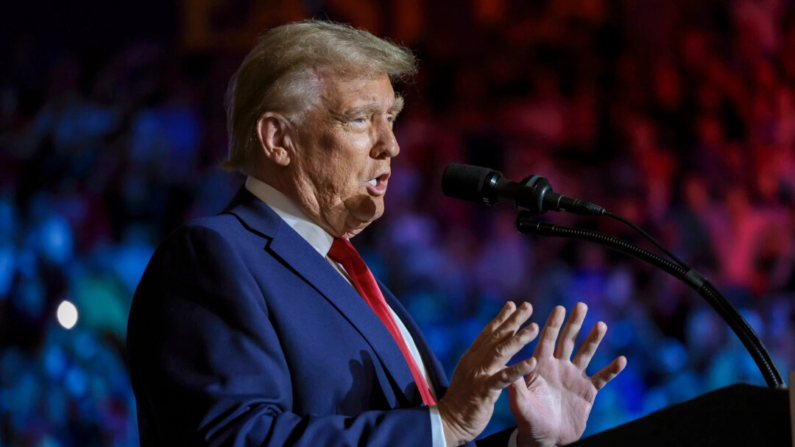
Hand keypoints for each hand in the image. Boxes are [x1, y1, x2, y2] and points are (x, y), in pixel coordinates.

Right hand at [437, 302, 539, 446]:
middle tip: (527, 306)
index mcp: (471, 357)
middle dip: (512, 320)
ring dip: (518, 338)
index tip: (512, 304)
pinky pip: (504, 378)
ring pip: (501, 352)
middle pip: (496, 337)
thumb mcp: (469, 373)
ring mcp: (479, 374)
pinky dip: (518, 369)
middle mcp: (474, 361)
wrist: (448, 421)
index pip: (487, 333)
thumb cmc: (462, 400)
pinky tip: (531, 362)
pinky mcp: (484, 390)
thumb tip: (490, 347)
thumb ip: (479, 360)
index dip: (500, 318)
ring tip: (534, 327)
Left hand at [508, 303, 626, 446]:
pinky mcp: (588, 391)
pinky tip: (622, 360)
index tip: (559, 308)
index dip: (553, 324)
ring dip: (594, 340)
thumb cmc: (528, 420)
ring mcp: (574, 377)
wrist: (546, 438)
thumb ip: (517, 386)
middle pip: (568, 341)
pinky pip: (602, 378)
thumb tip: (509, 367)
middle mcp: (558, 367)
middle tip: (581, 305)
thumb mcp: (519, 403)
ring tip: (601, 325)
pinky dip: (612, 370)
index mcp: (541, 366)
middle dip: (574, 323)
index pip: (547, 340)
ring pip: (586, 354)